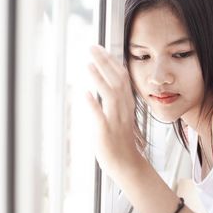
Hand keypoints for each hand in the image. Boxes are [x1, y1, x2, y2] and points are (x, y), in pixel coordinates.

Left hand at [85, 45, 143, 179]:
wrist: (127, 164)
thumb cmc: (121, 140)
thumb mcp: (121, 115)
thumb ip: (113, 99)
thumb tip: (101, 85)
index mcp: (126, 104)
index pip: (121, 77)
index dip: (111, 61)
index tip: (102, 49)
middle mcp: (123, 109)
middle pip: (116, 80)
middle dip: (104, 62)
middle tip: (92, 48)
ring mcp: (115, 120)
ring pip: (110, 94)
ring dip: (100, 78)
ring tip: (89, 64)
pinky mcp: (106, 132)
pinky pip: (100, 116)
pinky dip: (93, 104)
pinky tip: (85, 94)